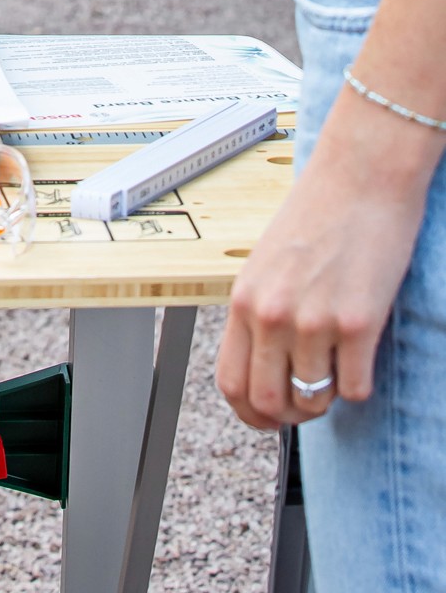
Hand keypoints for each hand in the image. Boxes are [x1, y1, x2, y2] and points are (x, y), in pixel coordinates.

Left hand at [218, 100, 435, 428]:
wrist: (362, 176)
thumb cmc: (318, 213)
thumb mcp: (268, 263)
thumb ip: (261, 311)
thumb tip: (266, 365)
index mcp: (243, 298)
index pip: (230, 383)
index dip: (249, 413)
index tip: (268, 417)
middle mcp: (272, 314)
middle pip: (267, 404)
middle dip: (290, 415)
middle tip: (309, 401)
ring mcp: (314, 321)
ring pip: (314, 402)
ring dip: (328, 397)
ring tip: (338, 366)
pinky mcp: (358, 324)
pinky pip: (356, 390)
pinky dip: (360, 384)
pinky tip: (361, 355)